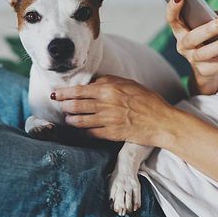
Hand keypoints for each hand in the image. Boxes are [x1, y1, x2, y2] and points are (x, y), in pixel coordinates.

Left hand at [52, 75, 179, 146]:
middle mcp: (105, 104)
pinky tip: (79, 130)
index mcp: (109, 89)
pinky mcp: (111, 134)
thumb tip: (91, 84)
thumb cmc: (147, 100)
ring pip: (79, 121)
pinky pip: (90, 133)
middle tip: (59, 106)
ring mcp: (107, 120)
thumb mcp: (128, 83)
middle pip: (75, 105)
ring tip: (68, 119)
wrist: (162, 121)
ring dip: (70, 120)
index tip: (56, 94)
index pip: (79, 90)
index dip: (64, 93)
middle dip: (64, 106)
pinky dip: (82, 132)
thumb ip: (108, 82)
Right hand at [167, 0, 217, 94]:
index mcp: (181, 32)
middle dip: (207, 29)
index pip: (172, 20)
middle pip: (192, 38)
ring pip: (206, 53)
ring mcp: (194, 60)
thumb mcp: (206, 27)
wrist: (205, 70)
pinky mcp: (207, 71)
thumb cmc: (207, 40)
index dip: (173, 8)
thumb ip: (211, 18)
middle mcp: (184, 47)